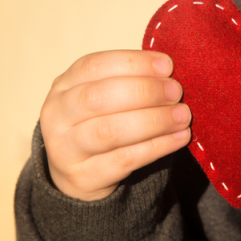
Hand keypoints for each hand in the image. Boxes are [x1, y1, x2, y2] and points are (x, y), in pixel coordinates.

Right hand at [40, 50, 190, 200]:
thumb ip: (130, 83)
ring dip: (153, 121)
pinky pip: (124, 160)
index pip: (94, 66)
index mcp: (64, 86)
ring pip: (110, 131)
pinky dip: (157, 147)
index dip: (133, 63)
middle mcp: (57, 115)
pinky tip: (179, 137)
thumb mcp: (104, 98)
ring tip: (182, 116)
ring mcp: (66, 149)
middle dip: (144, 91)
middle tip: (176, 92)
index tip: (167, 65)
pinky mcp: (83, 177)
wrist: (77, 174)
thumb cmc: (99, 124)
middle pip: (98, 97)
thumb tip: (168, 73)